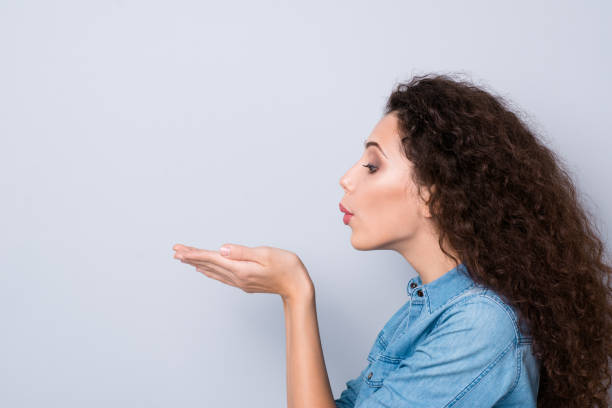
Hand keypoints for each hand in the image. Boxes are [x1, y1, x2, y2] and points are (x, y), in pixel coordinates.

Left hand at [172, 243, 312, 300]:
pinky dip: (209, 271)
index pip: (212, 259)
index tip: (179, 250)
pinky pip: (221, 276)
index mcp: (241, 269)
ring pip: (213, 271)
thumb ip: (243, 252)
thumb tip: (222, 249)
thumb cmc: (287, 267)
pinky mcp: (244, 283)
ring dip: (197, 264)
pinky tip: (204, 269)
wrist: (298, 287)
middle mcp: (237, 278)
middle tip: (175, 251)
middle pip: (209, 266)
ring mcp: (240, 282)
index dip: (194, 254)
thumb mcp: (267, 254)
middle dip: (191, 257)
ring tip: (184, 258)